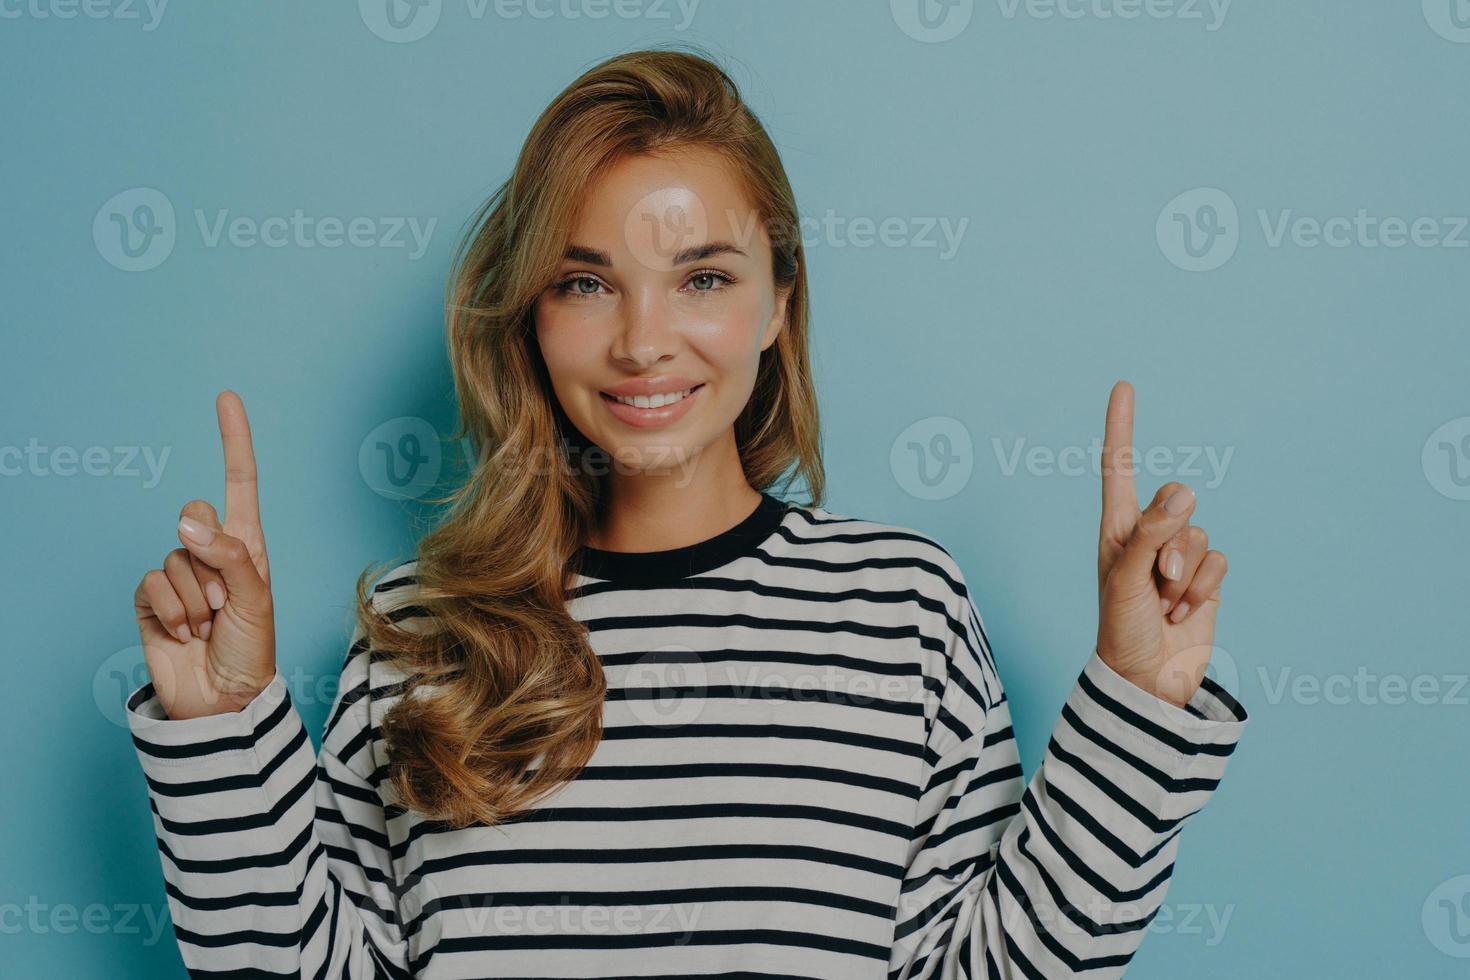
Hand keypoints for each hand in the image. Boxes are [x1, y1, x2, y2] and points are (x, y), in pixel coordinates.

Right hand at [133, 390, 275, 719]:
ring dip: (195, 598)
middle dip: (211, 561)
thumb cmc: (251, 650)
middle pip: (195, 516)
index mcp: (248, 545)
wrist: (224, 701)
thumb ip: (230, 555)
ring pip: (175, 556)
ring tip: (208, 626)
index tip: (226, 397)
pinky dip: (171, 610)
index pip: (239, 482)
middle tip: (225, 604)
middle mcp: (212, 552)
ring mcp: (180, 574)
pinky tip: (183, 632)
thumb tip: (188, 520)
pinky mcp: (151, 598)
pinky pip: (152, 583)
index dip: (233, 440)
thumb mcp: (256, 600)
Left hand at [1096, 380, 1228, 707]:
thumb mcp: (1125, 579)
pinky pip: (1220, 559)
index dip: (1122, 428)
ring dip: (1185, 574)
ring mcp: (1178, 556)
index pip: (1118, 469)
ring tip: (1164, 603)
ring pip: (1200, 535)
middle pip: (1176, 503)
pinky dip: (1203, 588)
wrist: (1148, 681)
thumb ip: (1151, 534)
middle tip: (1153, 581)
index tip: (1124, 385)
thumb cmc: (1122, 630)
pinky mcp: (1205, 578)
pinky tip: (1184, 612)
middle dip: (1170, 542)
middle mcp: (1147, 535)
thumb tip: (1184, 494)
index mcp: (1115, 529)